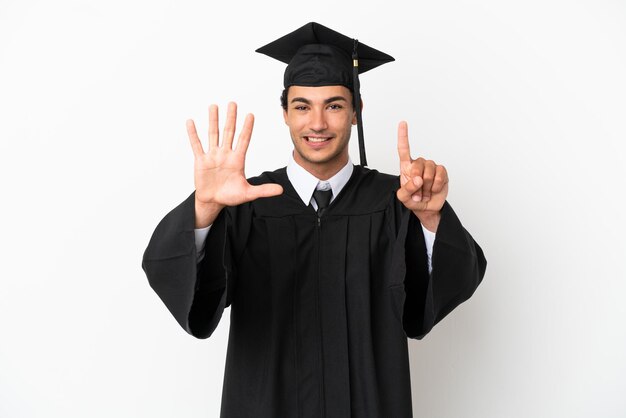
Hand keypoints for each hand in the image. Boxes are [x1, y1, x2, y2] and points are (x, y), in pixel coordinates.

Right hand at [188, 102, 282, 226]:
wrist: (213, 202)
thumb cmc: (230, 196)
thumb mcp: (248, 193)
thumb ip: (263, 190)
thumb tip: (281, 190)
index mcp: (238, 160)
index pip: (243, 140)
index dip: (247, 128)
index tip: (251, 115)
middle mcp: (225, 154)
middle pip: (229, 132)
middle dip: (231, 118)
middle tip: (233, 103)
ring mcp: (213, 156)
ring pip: (213, 134)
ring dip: (213, 120)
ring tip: (213, 106)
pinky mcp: (201, 161)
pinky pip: (196, 145)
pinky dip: (193, 134)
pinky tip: (191, 122)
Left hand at [396, 121, 447, 230]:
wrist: (428, 208)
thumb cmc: (414, 200)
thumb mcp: (404, 198)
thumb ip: (406, 190)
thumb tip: (417, 179)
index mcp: (406, 167)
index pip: (404, 149)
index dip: (403, 136)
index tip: (403, 123)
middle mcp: (419, 164)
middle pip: (417, 165)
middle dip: (417, 181)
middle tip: (418, 192)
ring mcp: (431, 167)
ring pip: (429, 171)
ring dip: (427, 186)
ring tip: (425, 192)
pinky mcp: (442, 172)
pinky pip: (440, 174)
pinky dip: (436, 185)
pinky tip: (433, 189)